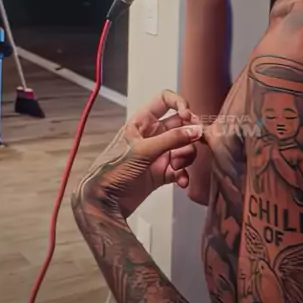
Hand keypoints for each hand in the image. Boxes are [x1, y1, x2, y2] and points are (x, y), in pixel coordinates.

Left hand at [75, 92, 202, 218]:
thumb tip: (195, 130)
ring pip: (184, 148)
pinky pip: (181, 169)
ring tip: (177, 166)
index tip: (189, 116)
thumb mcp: (143, 151)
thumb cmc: (113, 170)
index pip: (164, 100)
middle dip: (190, 134)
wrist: (104, 202)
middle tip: (197, 141)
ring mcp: (158, 154)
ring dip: (185, 157)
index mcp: (142, 122)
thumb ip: (172, 139)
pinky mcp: (161, 172)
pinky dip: (183, 174)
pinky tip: (181, 181)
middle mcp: (152, 135)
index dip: (180, 103)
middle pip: (180, 125)